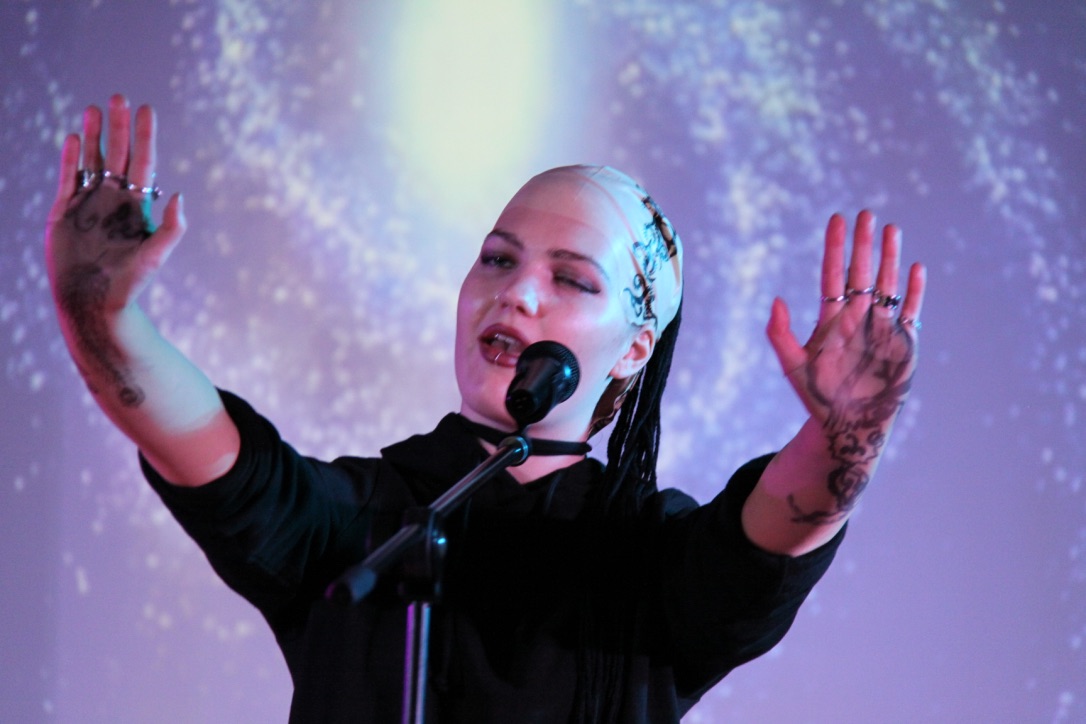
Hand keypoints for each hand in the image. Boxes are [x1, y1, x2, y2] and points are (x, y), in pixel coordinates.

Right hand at [45, 94, 184, 320]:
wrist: (92, 301)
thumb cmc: (129, 283)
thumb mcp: (155, 255)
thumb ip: (171, 228)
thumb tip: (179, 195)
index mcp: (138, 206)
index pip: (143, 162)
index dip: (145, 136)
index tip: (147, 110)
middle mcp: (114, 200)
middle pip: (117, 154)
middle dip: (119, 127)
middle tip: (120, 97)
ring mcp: (89, 203)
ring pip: (92, 160)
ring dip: (93, 135)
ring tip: (95, 109)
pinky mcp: (65, 211)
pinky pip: (68, 178)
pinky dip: (71, 158)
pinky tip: (73, 137)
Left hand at [765, 211, 924, 521]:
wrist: (850, 426)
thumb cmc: (819, 398)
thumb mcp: (793, 366)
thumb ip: (780, 334)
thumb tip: (775, 299)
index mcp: (831, 320)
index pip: (832, 275)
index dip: (834, 248)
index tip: (837, 220)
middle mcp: (857, 318)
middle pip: (861, 273)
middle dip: (863, 244)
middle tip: (866, 214)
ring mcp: (882, 328)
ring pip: (887, 284)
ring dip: (889, 258)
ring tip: (890, 229)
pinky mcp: (903, 343)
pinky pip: (911, 310)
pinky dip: (914, 291)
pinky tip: (915, 269)